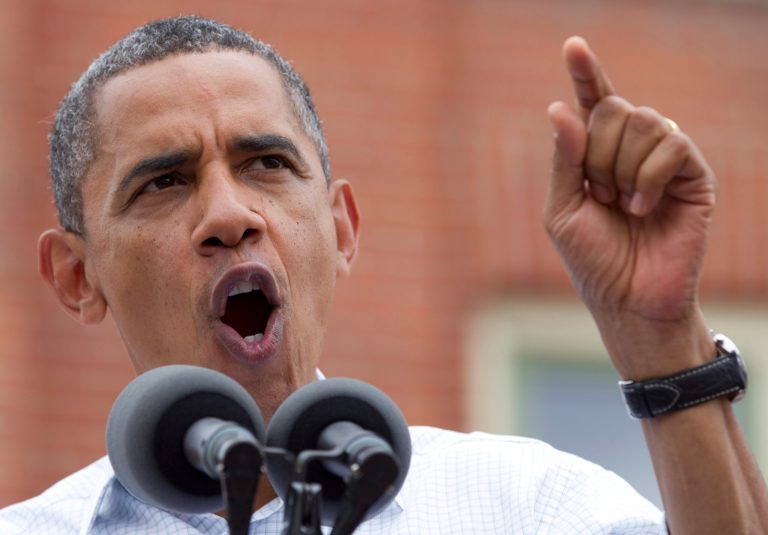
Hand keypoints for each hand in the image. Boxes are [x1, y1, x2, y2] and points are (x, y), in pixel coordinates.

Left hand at [543, 37, 716, 377]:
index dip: (585, 74)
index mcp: (597, 155)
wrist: (628, 298)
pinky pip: (671, 144)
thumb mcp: (562, 210)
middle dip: (597, 153)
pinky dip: (648, 176)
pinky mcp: (694, 175)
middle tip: (601, 195)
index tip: (572, 45)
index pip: (594, 104)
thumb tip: (561, 107)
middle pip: (616, 109)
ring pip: (644, 121)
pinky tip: (644, 207)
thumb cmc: (592, 259)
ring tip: (623, 206)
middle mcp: (631, 151)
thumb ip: (564, 159)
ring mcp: (665, 161)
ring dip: (621, 167)